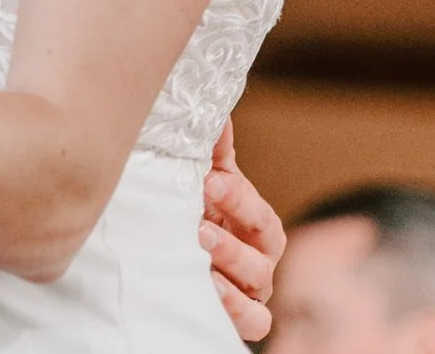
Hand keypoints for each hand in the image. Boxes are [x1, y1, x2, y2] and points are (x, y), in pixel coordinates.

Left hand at [201, 118, 283, 339]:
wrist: (168, 258)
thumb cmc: (197, 215)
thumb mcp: (205, 184)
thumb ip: (213, 154)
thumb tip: (215, 114)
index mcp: (255, 226)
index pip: (261, 214)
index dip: (240, 198)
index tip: (210, 182)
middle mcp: (259, 259)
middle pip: (265, 249)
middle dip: (235, 233)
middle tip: (199, 223)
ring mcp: (250, 290)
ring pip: (259, 284)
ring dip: (231, 266)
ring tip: (200, 251)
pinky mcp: (240, 318)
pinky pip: (254, 321)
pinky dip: (236, 308)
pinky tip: (211, 289)